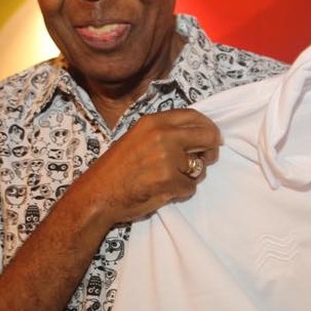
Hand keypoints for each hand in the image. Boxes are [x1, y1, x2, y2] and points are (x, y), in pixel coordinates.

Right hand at [79, 108, 221, 223]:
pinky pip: (190, 187)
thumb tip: (200, 135)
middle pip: (208, 137)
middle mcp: (163, 135)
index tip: (212, 138)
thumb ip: (166, 133)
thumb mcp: (138, 137)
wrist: (98, 194)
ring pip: (200, 167)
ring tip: (169, 179)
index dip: (209, 128)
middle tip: (204, 160)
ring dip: (191, 176)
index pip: (195, 116)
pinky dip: (180, 192)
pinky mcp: (169, 180)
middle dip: (210, 151)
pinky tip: (162, 190)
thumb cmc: (117, 169)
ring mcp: (167, 158)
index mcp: (154, 122)